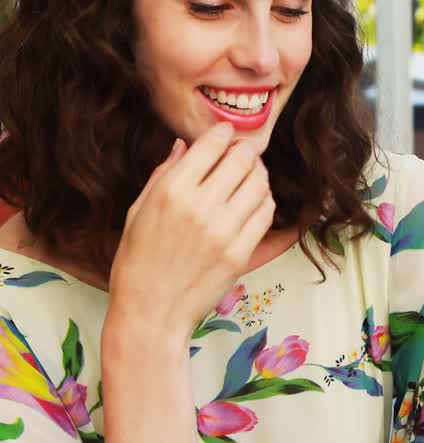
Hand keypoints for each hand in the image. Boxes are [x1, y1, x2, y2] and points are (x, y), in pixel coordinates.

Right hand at [108, 122, 275, 341]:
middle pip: (242, 161)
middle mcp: (201, 207)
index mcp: (172, 191)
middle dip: (246, 150)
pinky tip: (256, 200)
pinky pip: (266, 214)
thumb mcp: (138, 210)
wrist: (151, 310)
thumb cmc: (138, 260)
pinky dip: (265, 201)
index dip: (223, 133)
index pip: (211, 146)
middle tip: (244, 151)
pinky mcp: (241, 253)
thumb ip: (163, 174)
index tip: (227, 132)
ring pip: (260, 185)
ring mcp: (225, 231)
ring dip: (259, 174)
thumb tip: (183, 146)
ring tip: (252, 174)